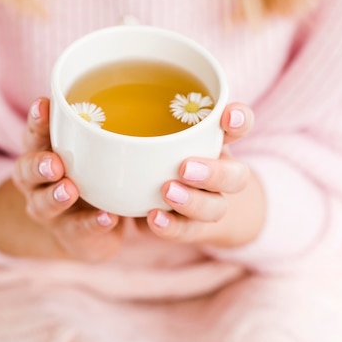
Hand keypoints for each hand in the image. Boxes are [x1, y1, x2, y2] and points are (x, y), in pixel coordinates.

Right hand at [0, 97, 123, 261]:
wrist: (80, 229)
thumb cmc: (87, 175)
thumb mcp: (88, 150)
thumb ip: (100, 129)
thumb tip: (142, 93)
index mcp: (42, 152)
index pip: (34, 133)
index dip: (37, 120)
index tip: (43, 103)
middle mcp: (37, 182)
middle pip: (27, 170)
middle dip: (38, 163)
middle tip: (53, 161)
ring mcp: (49, 211)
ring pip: (43, 204)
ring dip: (55, 196)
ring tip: (70, 189)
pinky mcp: (69, 234)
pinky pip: (77, 229)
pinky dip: (92, 223)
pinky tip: (108, 217)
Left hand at [146, 103, 265, 248]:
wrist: (175, 197)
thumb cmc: (163, 148)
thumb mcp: (159, 128)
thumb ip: (143, 114)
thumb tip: (101, 111)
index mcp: (217, 139)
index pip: (241, 125)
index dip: (240, 119)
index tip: (227, 115)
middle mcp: (221, 172)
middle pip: (236, 175)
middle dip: (215, 172)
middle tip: (185, 167)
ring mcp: (210, 202)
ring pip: (216, 207)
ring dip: (194, 202)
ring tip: (167, 192)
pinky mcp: (193, 228)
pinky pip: (188, 230)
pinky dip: (172, 226)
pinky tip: (154, 218)